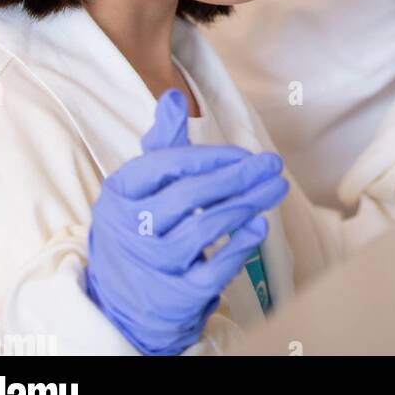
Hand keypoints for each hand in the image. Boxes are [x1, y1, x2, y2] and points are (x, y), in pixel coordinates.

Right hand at [85, 90, 287, 355]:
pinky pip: (209, 272)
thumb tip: (173, 97)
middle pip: (187, 197)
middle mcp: (129, 228)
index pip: (164, 166)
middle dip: (236, 178)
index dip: (207, 156)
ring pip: (201, 231)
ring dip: (244, 206)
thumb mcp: (143, 184)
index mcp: (120, 192)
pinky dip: (237, 249)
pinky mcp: (172, 297)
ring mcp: (150, 265)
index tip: (244, 152)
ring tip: (274, 189)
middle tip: (272, 164)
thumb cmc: (141, 223)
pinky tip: (259, 227)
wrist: (121, 297)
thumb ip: (163, 143)